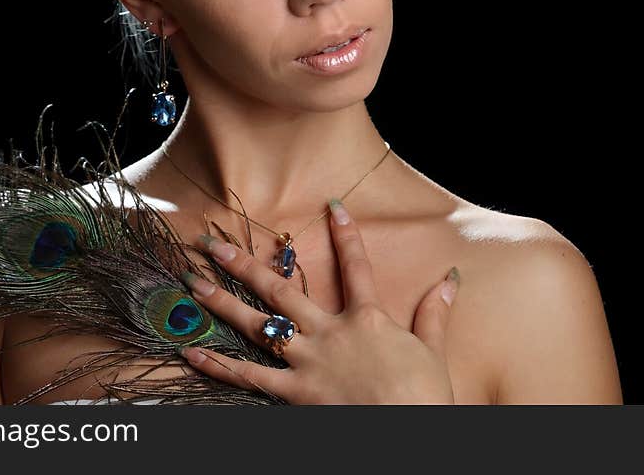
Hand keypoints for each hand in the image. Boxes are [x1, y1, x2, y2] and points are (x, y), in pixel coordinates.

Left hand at [177, 199, 460, 403]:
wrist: (409, 436)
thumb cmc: (424, 399)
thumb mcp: (433, 352)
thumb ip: (434, 313)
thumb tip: (451, 278)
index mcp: (367, 320)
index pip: (356, 268)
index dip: (346, 236)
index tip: (332, 206)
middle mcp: (330, 333)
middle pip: (280, 291)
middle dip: (244, 264)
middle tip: (213, 243)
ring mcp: (308, 363)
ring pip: (256, 326)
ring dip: (222, 303)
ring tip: (192, 284)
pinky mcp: (295, 395)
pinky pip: (250, 378)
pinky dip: (219, 366)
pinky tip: (192, 350)